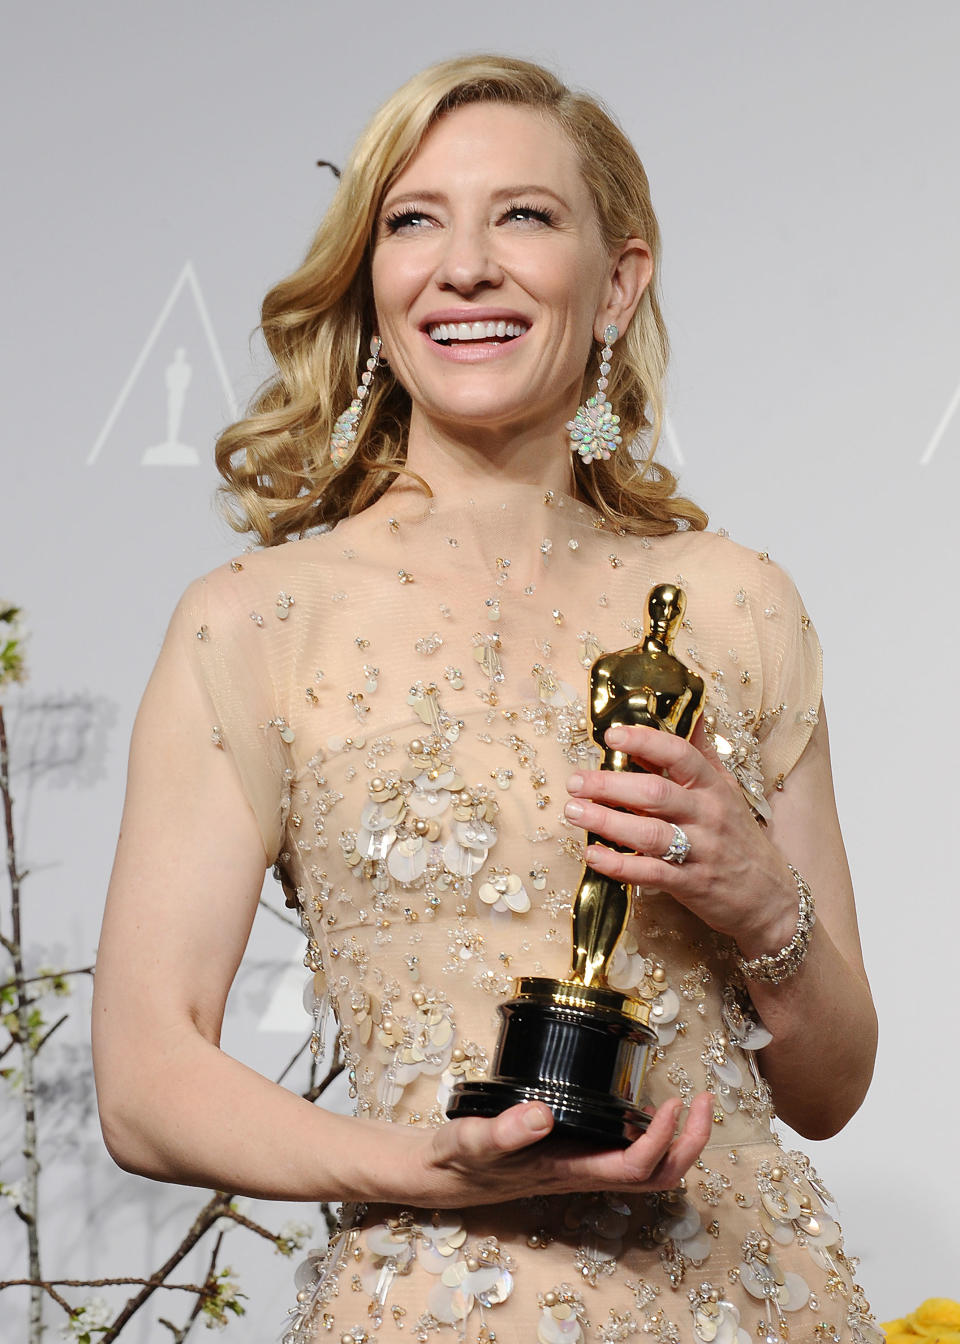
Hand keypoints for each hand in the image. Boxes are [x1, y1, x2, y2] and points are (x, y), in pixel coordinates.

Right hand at [412, 1092, 713, 1207]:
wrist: (439, 1175)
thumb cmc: (456, 1160)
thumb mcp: (470, 1141)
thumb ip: (501, 1131)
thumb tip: (542, 1115)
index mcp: (566, 1171)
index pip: (632, 1167)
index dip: (660, 1140)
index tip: (670, 1102)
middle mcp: (582, 1173)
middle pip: (656, 1176)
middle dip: (689, 1144)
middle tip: (705, 1101)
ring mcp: (581, 1165)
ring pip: (647, 1168)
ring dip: (678, 1140)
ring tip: (693, 1102)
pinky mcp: (574, 1152)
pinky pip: (627, 1152)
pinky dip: (652, 1133)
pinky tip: (647, 1105)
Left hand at [564, 722, 796, 955]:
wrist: (770, 898)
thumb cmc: (739, 838)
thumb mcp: (726, 791)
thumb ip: (700, 754)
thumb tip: (690, 711)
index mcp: (713, 787)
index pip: (680, 755)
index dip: (645, 741)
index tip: (612, 735)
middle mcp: (707, 815)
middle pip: (655, 793)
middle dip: (610, 785)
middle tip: (575, 780)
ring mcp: (700, 851)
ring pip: (648, 833)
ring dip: (606, 822)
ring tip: (573, 812)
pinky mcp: (691, 885)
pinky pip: (650, 873)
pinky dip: (619, 865)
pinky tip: (592, 856)